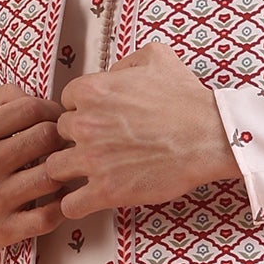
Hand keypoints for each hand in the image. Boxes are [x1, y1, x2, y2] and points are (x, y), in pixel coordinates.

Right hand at [0, 82, 68, 263]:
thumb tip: (35, 97)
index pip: (31, 108)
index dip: (51, 110)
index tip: (53, 118)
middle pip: (47, 138)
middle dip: (60, 138)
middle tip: (60, 144)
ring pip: (53, 176)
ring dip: (63, 171)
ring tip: (58, 169)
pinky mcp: (4, 229)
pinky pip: (50, 215)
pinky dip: (62, 206)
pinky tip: (57, 197)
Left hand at [46, 39, 237, 215]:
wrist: (209, 136)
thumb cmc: (187, 99)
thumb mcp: (157, 58)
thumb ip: (126, 61)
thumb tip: (112, 73)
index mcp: (91, 91)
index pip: (65, 104)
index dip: (80, 113)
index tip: (95, 123)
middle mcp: (85, 124)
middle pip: (58, 136)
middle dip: (73, 142)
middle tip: (93, 149)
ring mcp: (92, 160)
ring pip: (54, 170)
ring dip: (68, 173)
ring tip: (85, 176)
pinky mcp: (105, 191)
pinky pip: (70, 205)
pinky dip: (75, 205)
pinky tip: (88, 200)